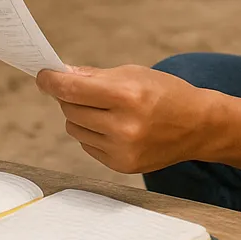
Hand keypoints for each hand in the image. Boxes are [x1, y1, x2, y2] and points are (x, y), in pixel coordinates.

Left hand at [35, 65, 219, 174]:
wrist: (198, 126)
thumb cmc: (165, 92)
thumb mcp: (134, 73)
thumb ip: (94, 77)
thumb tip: (60, 76)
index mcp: (128, 96)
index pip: (73, 90)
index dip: (51, 81)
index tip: (42, 75)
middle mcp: (124, 126)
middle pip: (70, 110)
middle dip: (68, 96)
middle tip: (76, 88)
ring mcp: (122, 150)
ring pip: (75, 129)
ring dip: (80, 116)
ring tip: (102, 109)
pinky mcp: (122, 165)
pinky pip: (87, 145)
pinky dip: (92, 133)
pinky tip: (112, 126)